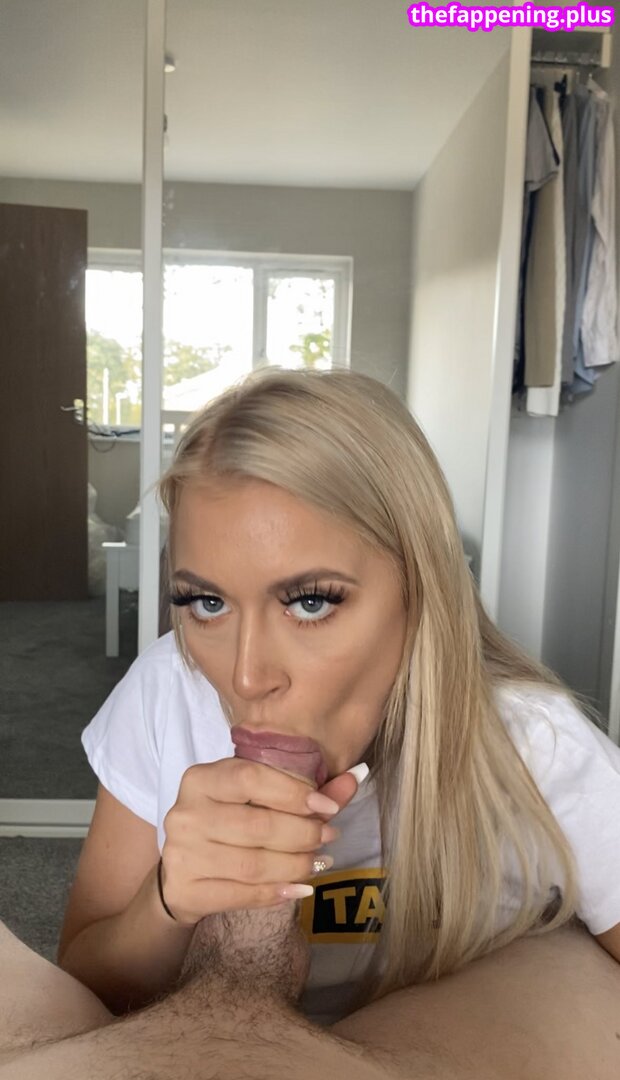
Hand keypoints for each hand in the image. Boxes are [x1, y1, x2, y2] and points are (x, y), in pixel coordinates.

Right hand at [158, 759, 357, 925]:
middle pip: (256, 825)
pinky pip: (241, 894)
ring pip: (252, 864)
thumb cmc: (227, 824)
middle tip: (329, 837)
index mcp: (201, 778)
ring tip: (319, 862)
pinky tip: (300, 888)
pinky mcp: (185, 890)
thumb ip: (306, 789)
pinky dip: (277, 893)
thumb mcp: (258, 798)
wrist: (182, 874)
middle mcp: (185, 812)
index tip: (329, 808)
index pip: (251, 778)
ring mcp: (182, 853)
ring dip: (295, 865)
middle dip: (302, 834)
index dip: (294, 793)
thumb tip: (357, 776)